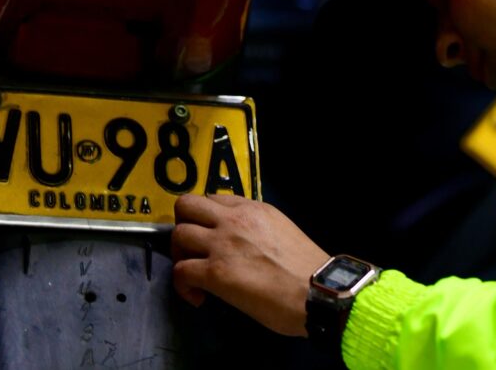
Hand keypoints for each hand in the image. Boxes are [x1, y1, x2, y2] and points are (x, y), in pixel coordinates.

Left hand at [171, 194, 329, 336]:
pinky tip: (198, 298)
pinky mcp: (215, 272)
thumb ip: (258, 228)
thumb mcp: (282, 231)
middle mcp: (234, 220)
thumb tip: (243, 243)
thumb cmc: (308, 269)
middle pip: (186, 205)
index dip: (206, 218)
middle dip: (183, 225)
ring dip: (180, 255)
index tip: (212, 237)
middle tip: (192, 249)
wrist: (317, 292)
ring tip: (194, 274)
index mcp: (254, 209)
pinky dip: (183, 286)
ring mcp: (222, 244)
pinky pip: (180, 271)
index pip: (214, 199)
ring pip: (178, 235)